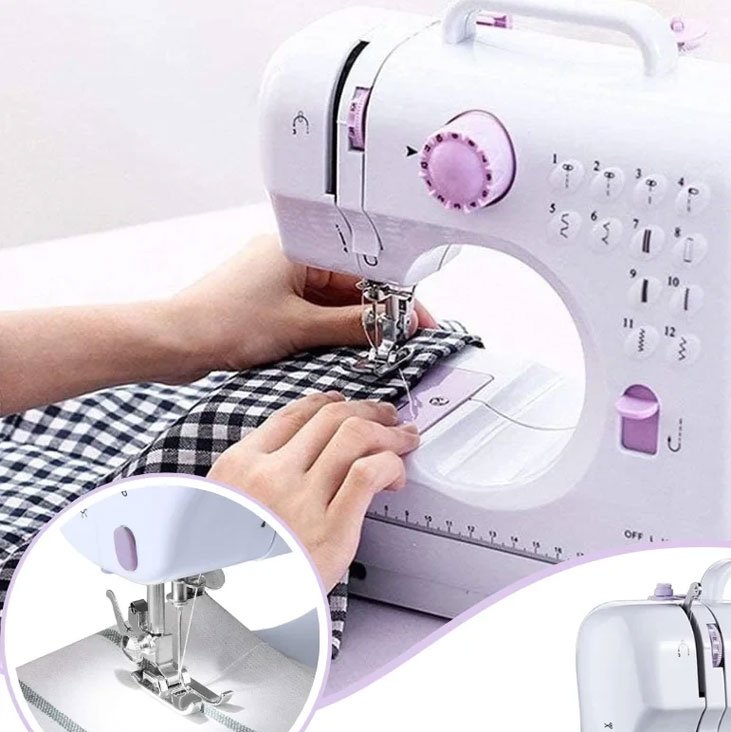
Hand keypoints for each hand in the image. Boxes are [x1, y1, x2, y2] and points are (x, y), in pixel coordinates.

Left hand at [166, 236, 436, 382]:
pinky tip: (346, 345)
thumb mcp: (300, 327)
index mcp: (298, 245)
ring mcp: (278, 277)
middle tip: (403, 339)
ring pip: (334, 298)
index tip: (417, 320)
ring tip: (378, 346)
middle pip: (352, 282)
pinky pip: (314, 309)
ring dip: (355, 322)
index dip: (395, 296)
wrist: (173, 341)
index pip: (365, 266)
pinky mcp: (270, 299)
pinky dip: (332, 327)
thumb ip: (352, 326)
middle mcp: (289, 254)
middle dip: (378, 311)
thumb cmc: (221, 324)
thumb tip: (392, 325)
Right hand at [209, 393, 418, 587]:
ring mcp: (301, 500)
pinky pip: (368, 473)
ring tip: (404, 439)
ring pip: (355, 436)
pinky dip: (390, 464)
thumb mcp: (228, 509)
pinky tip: (396, 476)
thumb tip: (299, 457)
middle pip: (332, 418)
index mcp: (241, 466)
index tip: (349, 406)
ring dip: (389, 432)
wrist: (239, 610)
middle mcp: (270, 475)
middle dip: (370, 411)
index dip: (333, 404)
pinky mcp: (332, 528)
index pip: (297, 414)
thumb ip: (257, 481)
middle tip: (389, 418)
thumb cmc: (239, 566)